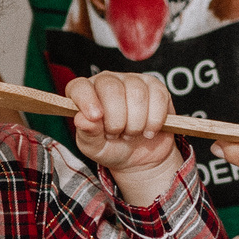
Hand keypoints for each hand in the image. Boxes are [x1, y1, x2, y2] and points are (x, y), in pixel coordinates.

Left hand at [68, 70, 182, 204]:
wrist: (138, 157)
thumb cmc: (109, 147)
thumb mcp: (94, 147)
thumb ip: (87, 134)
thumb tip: (82, 120)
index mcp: (84, 93)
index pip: (80, 86)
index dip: (86, 99)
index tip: (95, 117)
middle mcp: (107, 81)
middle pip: (111, 88)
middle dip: (116, 119)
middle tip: (116, 135)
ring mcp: (132, 81)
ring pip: (137, 93)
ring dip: (136, 123)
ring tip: (131, 134)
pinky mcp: (155, 87)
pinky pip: (158, 97)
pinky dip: (154, 120)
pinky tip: (148, 130)